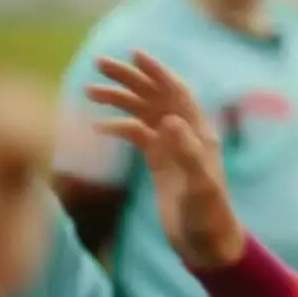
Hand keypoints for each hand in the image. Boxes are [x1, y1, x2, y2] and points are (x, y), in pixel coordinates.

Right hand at [85, 50, 244, 269]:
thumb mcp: (200, 185)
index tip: (134, 54)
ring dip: (119, 98)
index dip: (158, 72)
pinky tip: (97, 125)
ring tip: (89, 89)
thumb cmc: (208, 215)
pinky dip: (118, 126)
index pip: (178, 92)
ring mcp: (171, 146)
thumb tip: (168, 120)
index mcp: (201, 132)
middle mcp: (186, 133)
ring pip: (142, 112)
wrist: (205, 242)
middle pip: (156, 95)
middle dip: (130, 77)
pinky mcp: (158, 161)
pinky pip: (136, 134)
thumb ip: (187, 153)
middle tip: (99, 63)